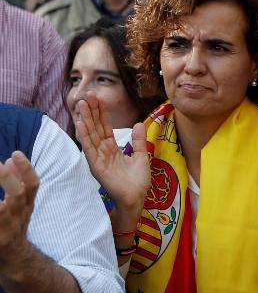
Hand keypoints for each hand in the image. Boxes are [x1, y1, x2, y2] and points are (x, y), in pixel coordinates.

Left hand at [0, 151, 38, 267]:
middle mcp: (17, 217)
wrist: (14, 259)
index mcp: (26, 207)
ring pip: (1, 212)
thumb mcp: (22, 205)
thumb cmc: (13, 225)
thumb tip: (11, 158)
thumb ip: (19, 182)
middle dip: (7, 178)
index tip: (15, 154)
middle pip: (17, 195)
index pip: (32, 186)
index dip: (26, 170)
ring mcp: (4, 230)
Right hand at [74, 94, 149, 220]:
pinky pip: (89, 148)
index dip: (101, 113)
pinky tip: (81, 124)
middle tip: (87, 95)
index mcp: (112, 149)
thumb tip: (138, 124)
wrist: (136, 198)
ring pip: (91, 135)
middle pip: (96, 127)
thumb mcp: (141, 156)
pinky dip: (85, 136)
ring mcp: (98, 158)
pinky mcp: (96, 166)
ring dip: (86, 119)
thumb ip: (138, 141)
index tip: (98, 98)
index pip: (105, 127)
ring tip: (81, 104)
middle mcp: (102, 151)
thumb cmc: (138, 181)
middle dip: (92, 111)